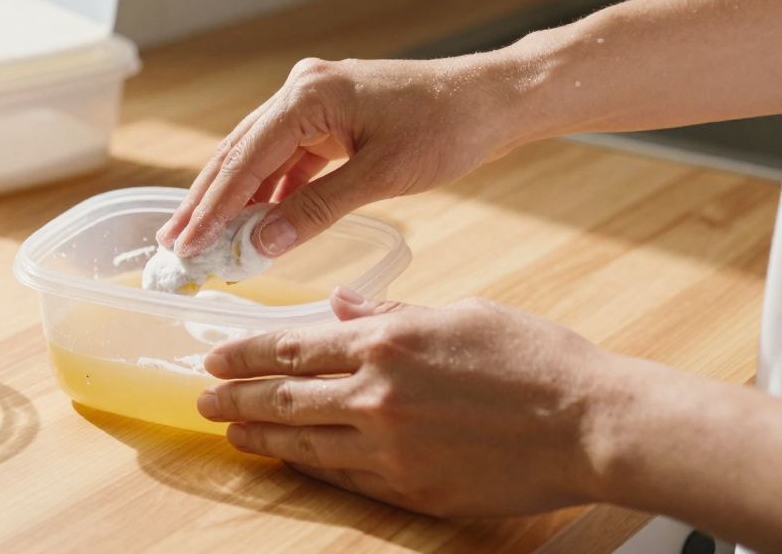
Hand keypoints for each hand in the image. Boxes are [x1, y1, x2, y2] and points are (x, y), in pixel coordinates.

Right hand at [157, 54, 522, 257]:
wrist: (494, 99)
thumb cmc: (449, 128)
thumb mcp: (382, 176)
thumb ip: (317, 210)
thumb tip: (262, 244)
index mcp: (309, 96)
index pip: (246, 159)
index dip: (213, 207)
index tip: (186, 245)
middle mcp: (301, 90)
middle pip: (238, 154)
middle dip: (206, 203)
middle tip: (173, 246)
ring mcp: (313, 101)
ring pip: (257, 157)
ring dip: (232, 199)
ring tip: (200, 239)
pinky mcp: (328, 117)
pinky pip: (285, 158)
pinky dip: (267, 192)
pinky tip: (252, 224)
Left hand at [197, 291, 616, 516]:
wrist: (590, 423)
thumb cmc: (533, 358)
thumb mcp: (458, 313)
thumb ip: (388, 312)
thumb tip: (338, 305)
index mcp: (384, 341)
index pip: (291, 346)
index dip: (245, 353)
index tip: (214, 356)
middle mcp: (375, 394)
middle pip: (284, 398)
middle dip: (236, 398)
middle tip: (204, 398)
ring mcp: (390, 447)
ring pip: (304, 443)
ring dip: (261, 438)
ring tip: (232, 433)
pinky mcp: (411, 488)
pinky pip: (343, 477)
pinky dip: (310, 467)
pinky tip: (291, 462)